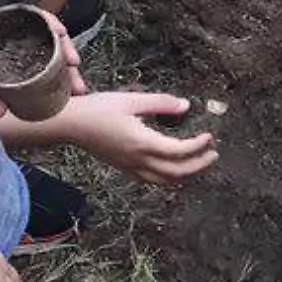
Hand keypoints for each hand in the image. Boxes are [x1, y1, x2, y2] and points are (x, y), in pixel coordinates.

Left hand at [0, 14, 86, 119]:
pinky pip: (40, 78)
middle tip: (74, 67)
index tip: (62, 33)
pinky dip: (53, 87)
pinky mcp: (16, 77)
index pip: (30, 18)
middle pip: (46, 40)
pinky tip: (66, 97)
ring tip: (77, 90)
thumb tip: (1, 111)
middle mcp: (11, 39)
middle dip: (65, 53)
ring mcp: (15, 58)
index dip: (50, 23)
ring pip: (47, 61)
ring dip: (64, 74)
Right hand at [54, 90, 218, 184]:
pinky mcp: (123, 168)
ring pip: (165, 181)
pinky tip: (174, 166)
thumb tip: (186, 106)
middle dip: (199, 165)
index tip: (210, 136)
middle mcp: (138, 160)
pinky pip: (151, 179)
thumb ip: (160, 103)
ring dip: (186, 174)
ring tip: (200, 162)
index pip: (179, 151)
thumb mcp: (130, 100)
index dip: (199, 146)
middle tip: (214, 154)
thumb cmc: (97, 109)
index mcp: (142, 143)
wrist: (68, 124)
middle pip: (176, 173)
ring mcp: (130, 167)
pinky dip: (169, 177)